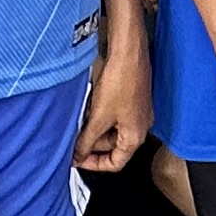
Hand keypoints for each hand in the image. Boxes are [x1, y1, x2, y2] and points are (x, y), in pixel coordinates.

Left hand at [78, 39, 148, 171]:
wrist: (128, 51)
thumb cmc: (121, 81)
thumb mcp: (98, 118)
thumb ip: (86, 141)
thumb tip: (77, 156)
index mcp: (136, 136)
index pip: (116, 163)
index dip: (94, 164)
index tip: (78, 159)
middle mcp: (140, 126)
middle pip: (113, 146)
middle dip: (92, 143)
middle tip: (74, 138)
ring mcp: (136, 111)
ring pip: (112, 129)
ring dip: (95, 127)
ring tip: (81, 119)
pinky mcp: (131, 98)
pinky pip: (113, 114)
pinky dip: (100, 114)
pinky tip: (89, 105)